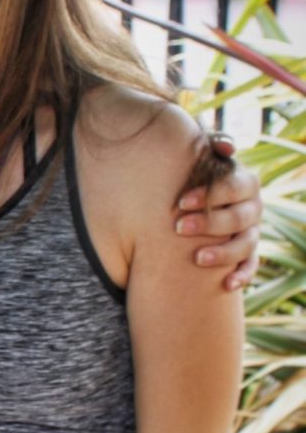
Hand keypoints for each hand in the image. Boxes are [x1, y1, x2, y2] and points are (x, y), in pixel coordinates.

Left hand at [175, 137, 260, 290]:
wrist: (188, 200)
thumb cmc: (191, 174)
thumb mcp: (199, 157)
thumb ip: (211, 147)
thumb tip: (227, 148)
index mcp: (244, 182)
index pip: (235, 186)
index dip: (210, 193)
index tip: (180, 201)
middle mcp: (252, 207)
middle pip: (239, 217)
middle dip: (210, 223)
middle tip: (179, 227)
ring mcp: (251, 231)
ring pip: (246, 244)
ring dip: (224, 252)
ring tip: (197, 259)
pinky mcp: (247, 253)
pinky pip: (250, 265)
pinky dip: (242, 275)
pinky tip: (228, 285)